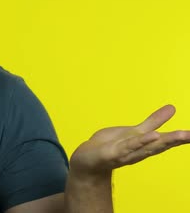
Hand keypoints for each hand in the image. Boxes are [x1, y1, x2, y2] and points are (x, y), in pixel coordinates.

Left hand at [70, 104, 189, 177]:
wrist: (87, 160)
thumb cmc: (111, 145)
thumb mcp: (134, 131)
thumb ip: (153, 121)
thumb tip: (172, 108)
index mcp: (146, 144)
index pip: (167, 140)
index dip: (181, 138)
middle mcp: (139, 151)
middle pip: (160, 145)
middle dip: (176, 140)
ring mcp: (126, 153)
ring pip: (146, 146)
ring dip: (161, 141)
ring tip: (178, 135)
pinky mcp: (113, 153)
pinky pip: (127, 146)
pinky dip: (139, 142)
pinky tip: (151, 136)